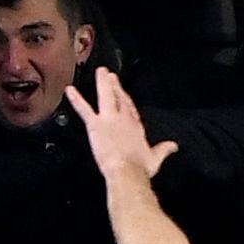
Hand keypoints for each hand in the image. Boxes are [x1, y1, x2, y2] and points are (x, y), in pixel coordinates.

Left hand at [64, 68, 175, 185]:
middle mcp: (124, 119)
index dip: (125, 100)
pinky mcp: (96, 124)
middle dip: (115, 86)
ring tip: (99, 72)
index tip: (122, 93)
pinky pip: (84, 110)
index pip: (130, 109)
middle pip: (120, 98)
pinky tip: (69, 91)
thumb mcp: (155, 158)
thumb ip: (164, 150)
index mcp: (136, 127)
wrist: (127, 171)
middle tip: (110, 75)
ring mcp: (110, 119)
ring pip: (106, 96)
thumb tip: (174, 146)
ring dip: (102, 83)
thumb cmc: (140, 168)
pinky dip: (76, 100)